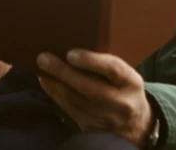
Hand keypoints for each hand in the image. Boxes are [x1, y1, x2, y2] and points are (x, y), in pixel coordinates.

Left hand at [37, 50, 153, 147]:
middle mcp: (121, 102)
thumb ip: (104, 63)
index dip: (90, 61)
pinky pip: (69, 109)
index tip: (70, 54)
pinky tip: (46, 80)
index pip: (112, 69)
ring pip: (75, 100)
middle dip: (63, 72)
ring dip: (55, 82)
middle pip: (89, 87)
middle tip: (43, 58)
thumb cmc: (123, 89)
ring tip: (41, 67)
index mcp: (131, 82)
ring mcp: (106, 118)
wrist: (134, 125)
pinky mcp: (92, 127)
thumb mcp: (124, 75)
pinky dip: (55, 93)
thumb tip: (71, 48)